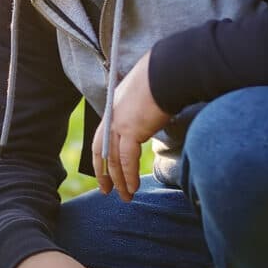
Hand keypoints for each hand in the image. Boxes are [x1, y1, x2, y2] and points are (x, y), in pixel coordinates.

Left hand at [92, 51, 169, 201]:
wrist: (167, 71)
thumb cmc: (162, 77)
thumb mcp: (145, 92)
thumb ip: (141, 108)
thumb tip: (150, 117)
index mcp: (113, 107)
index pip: (101, 138)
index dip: (101, 158)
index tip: (104, 172)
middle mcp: (111, 117)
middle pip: (102, 152)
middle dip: (104, 174)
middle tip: (107, 191)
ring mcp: (118, 124)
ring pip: (114, 160)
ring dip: (119, 181)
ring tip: (125, 196)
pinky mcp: (130, 130)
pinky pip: (126, 160)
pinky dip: (128, 176)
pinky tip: (132, 188)